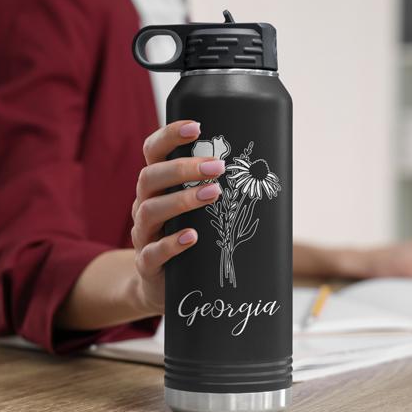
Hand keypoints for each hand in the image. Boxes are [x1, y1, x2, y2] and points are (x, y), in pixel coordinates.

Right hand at [131, 120, 224, 313]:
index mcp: (158, 184)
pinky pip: (152, 252)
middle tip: (217, 167)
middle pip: (149, 176)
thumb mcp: (200, 208)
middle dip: (183, 168)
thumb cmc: (191, 236)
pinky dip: (172, 243)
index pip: (154, 151)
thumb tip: (268, 169)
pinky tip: (192, 237)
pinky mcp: (146, 264)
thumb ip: (219, 187)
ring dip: (183, 199)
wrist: (163, 283)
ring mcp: (143, 234)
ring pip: (150, 209)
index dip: (170, 135)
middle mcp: (145, 203)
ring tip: (213, 194)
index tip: (196, 127)